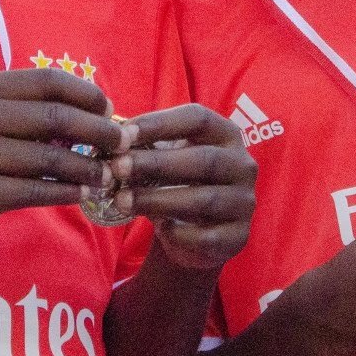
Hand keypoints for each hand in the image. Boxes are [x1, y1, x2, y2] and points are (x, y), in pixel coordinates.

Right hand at [0, 68, 125, 249]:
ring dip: (91, 168)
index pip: (49, 82)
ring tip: (109, 174)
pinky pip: (40, 191)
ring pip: (54, 158)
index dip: (88, 94)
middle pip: (58, 118)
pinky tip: (85, 193)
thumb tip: (92, 117)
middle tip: (123, 144)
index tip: (110, 109)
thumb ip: (26, 114)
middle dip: (100, 131)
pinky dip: (70, 192)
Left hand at [110, 103, 255, 270]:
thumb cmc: (176, 184)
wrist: (196, 235)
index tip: (123, 133)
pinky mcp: (238, 236)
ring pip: (205, 199)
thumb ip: (145, 147)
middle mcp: (242, 165)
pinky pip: (208, 236)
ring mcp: (244, 203)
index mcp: (225, 135)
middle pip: (204, 159)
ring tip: (122, 200)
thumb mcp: (165, 159)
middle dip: (156, 163)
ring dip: (158, 200)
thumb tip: (111, 139)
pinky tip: (159, 229)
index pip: (198, 119)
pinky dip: (180, 233)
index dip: (160, 123)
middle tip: (117, 168)